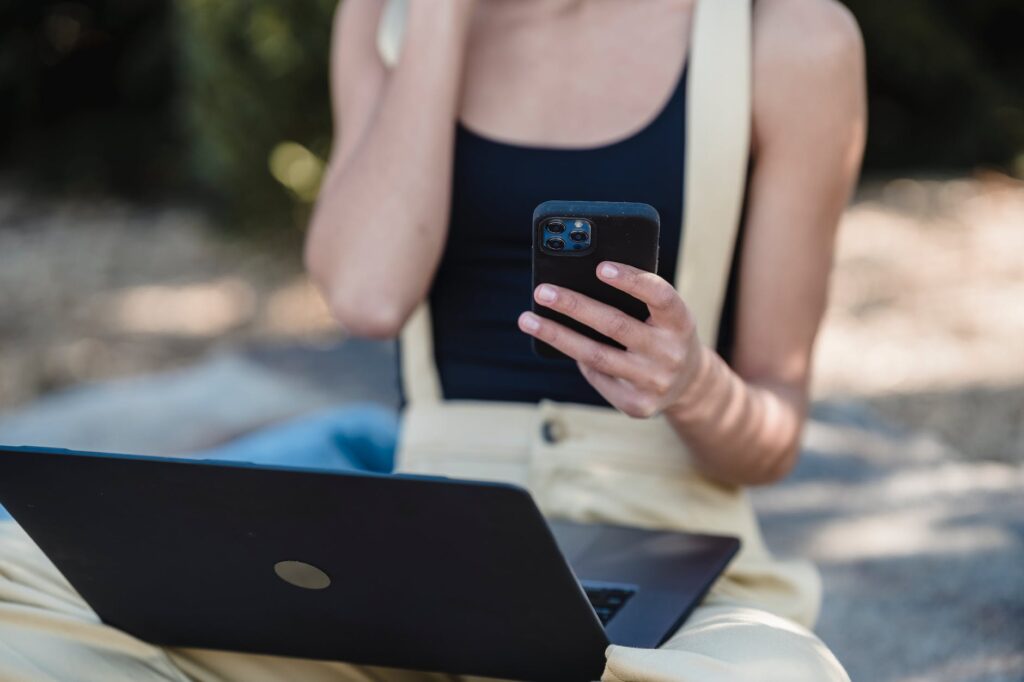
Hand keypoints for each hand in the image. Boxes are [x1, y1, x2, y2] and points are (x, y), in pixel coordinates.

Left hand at [518, 262, 707, 418]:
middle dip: (573, 306)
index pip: (660, 296)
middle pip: (615, 326)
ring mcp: (654, 382)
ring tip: (528, 319)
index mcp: (681, 322)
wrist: (689, 384)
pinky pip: (597, 376)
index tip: (599, 267)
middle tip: (542, 291)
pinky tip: (559, 342)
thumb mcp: (665, 314)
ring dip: (557, 335)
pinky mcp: (638, 405)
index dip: (631, 281)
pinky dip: (577, 358)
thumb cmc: (665, 333)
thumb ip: (637, 299)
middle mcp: (671, 353)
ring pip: (595, 356)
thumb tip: (577, 285)